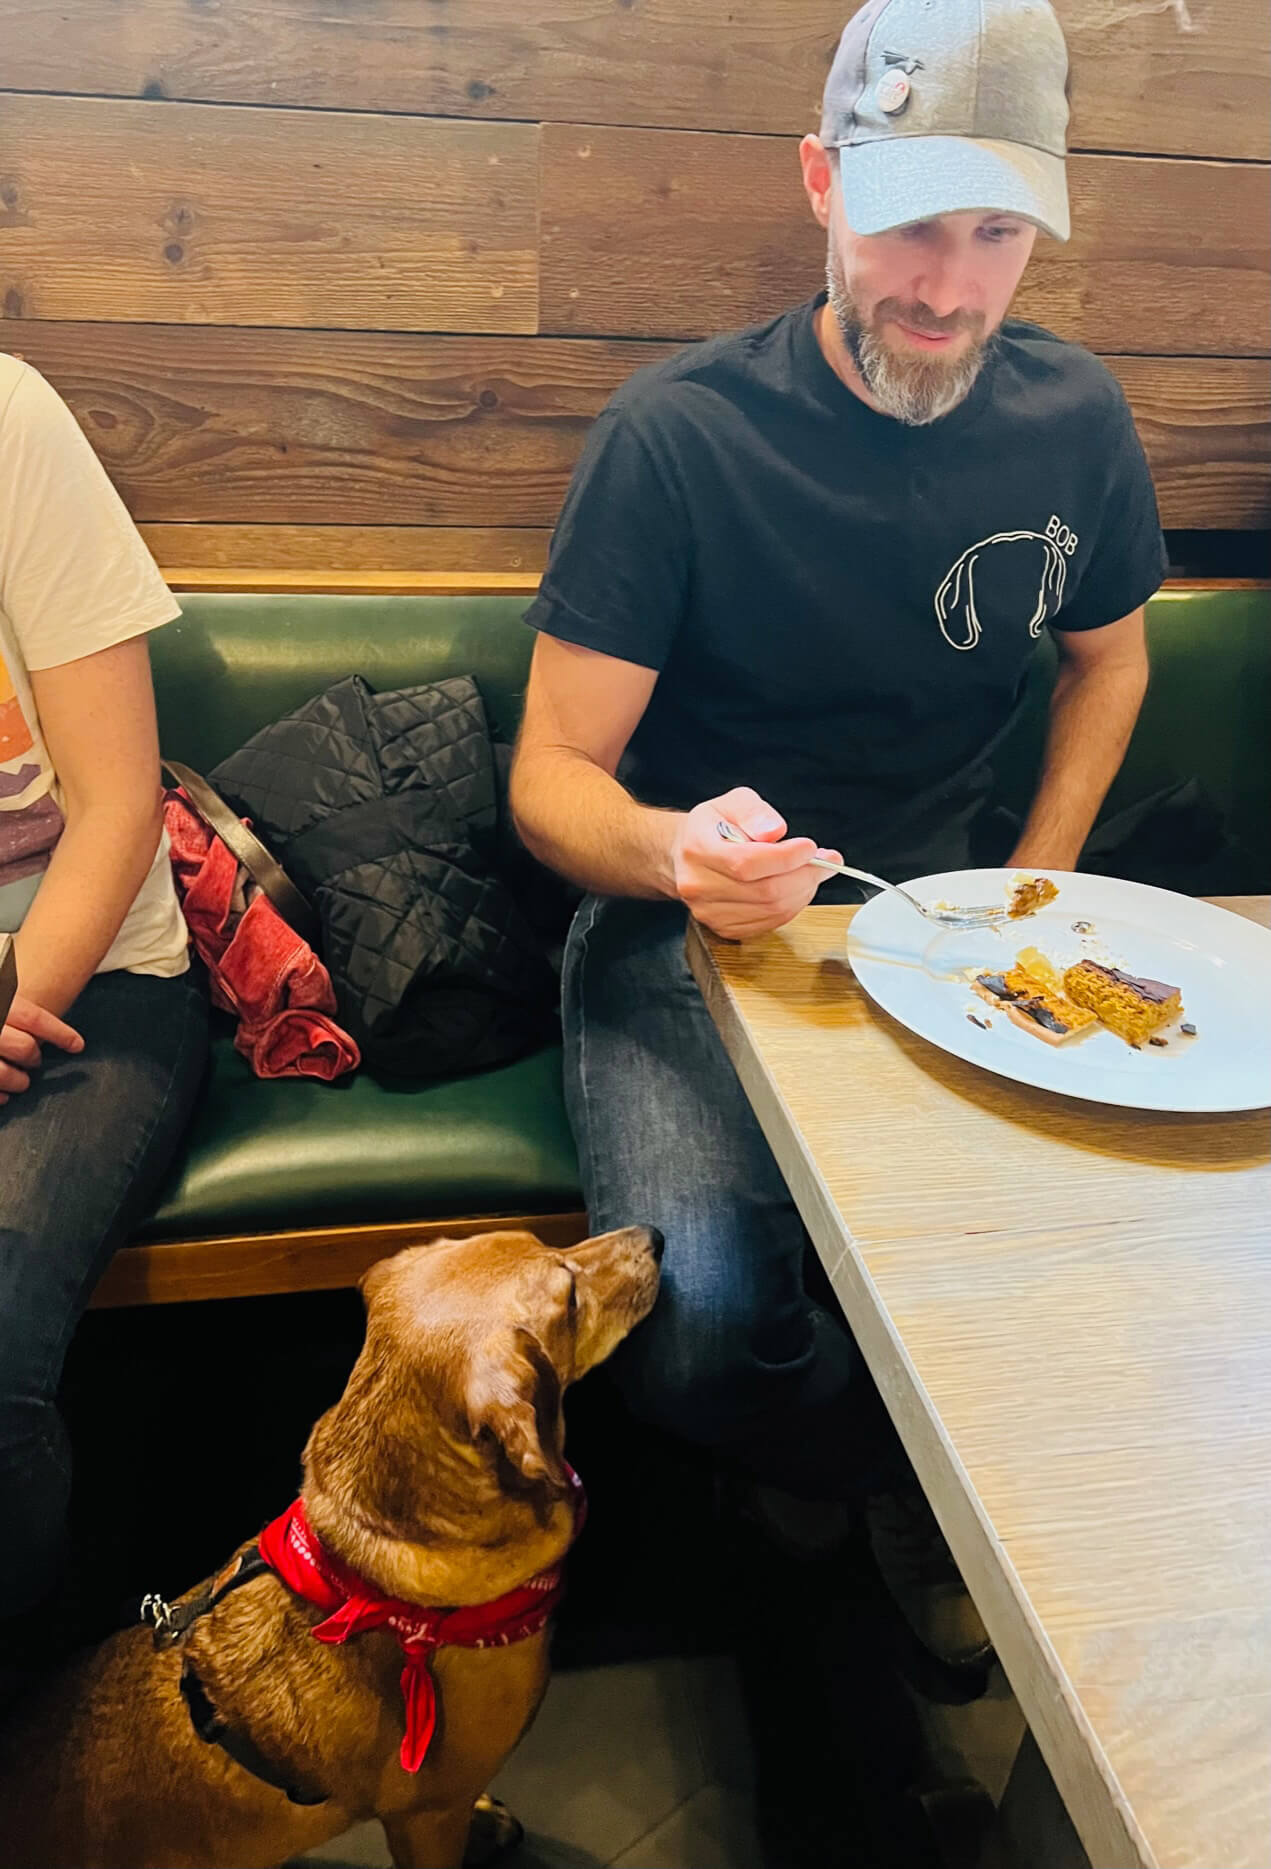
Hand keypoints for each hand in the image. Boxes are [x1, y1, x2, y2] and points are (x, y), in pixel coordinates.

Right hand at [0, 992, 84, 1104]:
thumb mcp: (2, 996)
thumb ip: (18, 1007)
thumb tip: (53, 1015)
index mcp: (1, 1002)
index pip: (34, 1019)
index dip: (61, 1034)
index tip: (77, 1045)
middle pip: (25, 1047)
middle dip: (34, 1058)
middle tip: (35, 1061)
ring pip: (5, 1073)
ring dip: (19, 1081)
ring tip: (21, 1081)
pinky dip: (0, 1095)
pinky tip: (4, 1094)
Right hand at [670, 787, 841, 939]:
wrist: (686, 854)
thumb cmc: (713, 827)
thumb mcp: (732, 802)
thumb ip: (754, 813)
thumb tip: (774, 832)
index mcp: (697, 849)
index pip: (746, 863)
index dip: (786, 858)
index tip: (810, 847)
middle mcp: (698, 885)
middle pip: (765, 890)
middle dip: (805, 875)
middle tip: (826, 860)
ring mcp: (709, 912)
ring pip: (772, 910)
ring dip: (802, 891)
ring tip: (811, 871)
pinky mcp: (723, 928)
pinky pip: (769, 923)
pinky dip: (792, 906)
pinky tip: (795, 888)